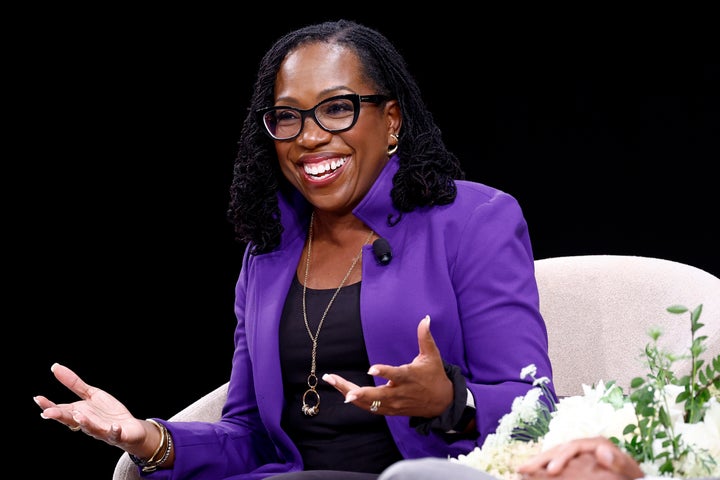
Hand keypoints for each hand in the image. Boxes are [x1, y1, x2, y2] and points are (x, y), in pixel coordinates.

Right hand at [34, 363, 159, 456]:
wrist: (130, 427)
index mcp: (79, 414)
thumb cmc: (107, 413)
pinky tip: (114, 427)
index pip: (62, 410)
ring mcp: (102, 430)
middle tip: (48, 413)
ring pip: (91, 429)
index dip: (49, 406)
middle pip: (72, 420)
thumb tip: (55, 367)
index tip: (38, 399)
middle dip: (60, 416)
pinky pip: (115, 434)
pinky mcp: (117, 434)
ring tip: (79, 416)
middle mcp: (87, 424)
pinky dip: (114, 431)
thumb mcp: (91, 394)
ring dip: (85, 423)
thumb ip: (74, 384)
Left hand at [322, 315, 452, 416]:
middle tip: (343, 389)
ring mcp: (394, 404)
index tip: (371, 369)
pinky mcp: (390, 410)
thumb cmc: (434, 376)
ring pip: (369, 403)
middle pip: (377, 396)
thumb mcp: (432, 356)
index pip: (396, 375)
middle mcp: (400, 393)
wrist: (442, 403)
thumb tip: (425, 318)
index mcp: (409, 377)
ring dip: (350, 394)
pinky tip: (341, 390)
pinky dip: (356, 401)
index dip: (384, 372)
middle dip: (359, 393)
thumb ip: (425, 337)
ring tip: (332, 380)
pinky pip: (370, 408)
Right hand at [517, 436, 644, 479]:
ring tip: (521, 471)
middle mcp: (584, 446)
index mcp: (596, 444)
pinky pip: (556, 464)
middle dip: (540, 459)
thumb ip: (619, 461)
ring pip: (553, 456)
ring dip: (537, 463)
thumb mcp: (629, 472)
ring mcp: (578, 455)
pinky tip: (531, 474)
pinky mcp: (575, 464)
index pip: (572, 447)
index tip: (551, 471)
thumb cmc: (631, 478)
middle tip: (522, 469)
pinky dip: (543, 468)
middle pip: (558, 449)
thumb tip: (603, 450)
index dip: (559, 458)